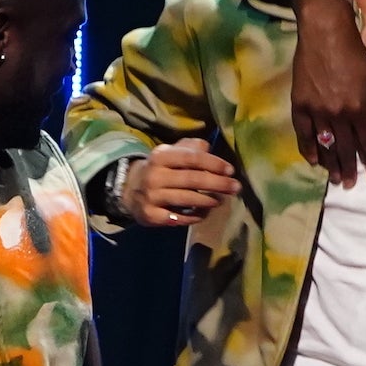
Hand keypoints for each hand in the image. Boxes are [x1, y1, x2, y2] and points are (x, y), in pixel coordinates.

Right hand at [120, 139, 239, 226]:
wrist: (129, 189)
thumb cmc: (160, 169)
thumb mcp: (171, 153)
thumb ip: (190, 148)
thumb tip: (210, 149)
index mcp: (161, 156)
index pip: (192, 158)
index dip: (213, 164)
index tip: (230, 170)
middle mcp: (155, 176)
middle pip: (192, 179)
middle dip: (218, 183)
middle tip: (236, 187)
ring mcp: (152, 197)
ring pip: (187, 199)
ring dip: (208, 200)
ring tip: (221, 200)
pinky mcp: (151, 215)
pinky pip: (179, 218)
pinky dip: (194, 216)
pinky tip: (204, 213)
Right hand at [292, 0, 365, 186]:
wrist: (325, 35)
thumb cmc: (354, 56)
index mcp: (359, 108)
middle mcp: (338, 114)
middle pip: (345, 148)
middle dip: (350, 168)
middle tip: (351, 184)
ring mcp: (316, 111)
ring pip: (324, 144)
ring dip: (330, 164)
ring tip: (335, 178)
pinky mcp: (300, 105)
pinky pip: (303, 133)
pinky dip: (308, 148)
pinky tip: (313, 160)